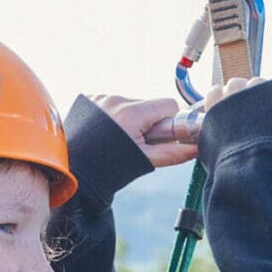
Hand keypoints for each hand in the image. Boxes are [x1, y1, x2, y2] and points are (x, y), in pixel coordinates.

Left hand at [89, 78, 268, 167]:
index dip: (171, 122)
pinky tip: (108, 134)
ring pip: (133, 105)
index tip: (163, 138)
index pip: (168, 105)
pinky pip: (115, 104)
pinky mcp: (91, 100)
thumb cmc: (108, 171)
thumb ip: (175, 153)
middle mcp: (116, 100)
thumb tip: (198, 148)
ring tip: (120, 141)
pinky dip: (117, 117)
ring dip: (134, 120)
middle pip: (150, 105)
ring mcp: (101, 98)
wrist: (74, 173)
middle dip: (151, 122)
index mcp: (132, 113)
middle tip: (140, 144)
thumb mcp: (144, 161)